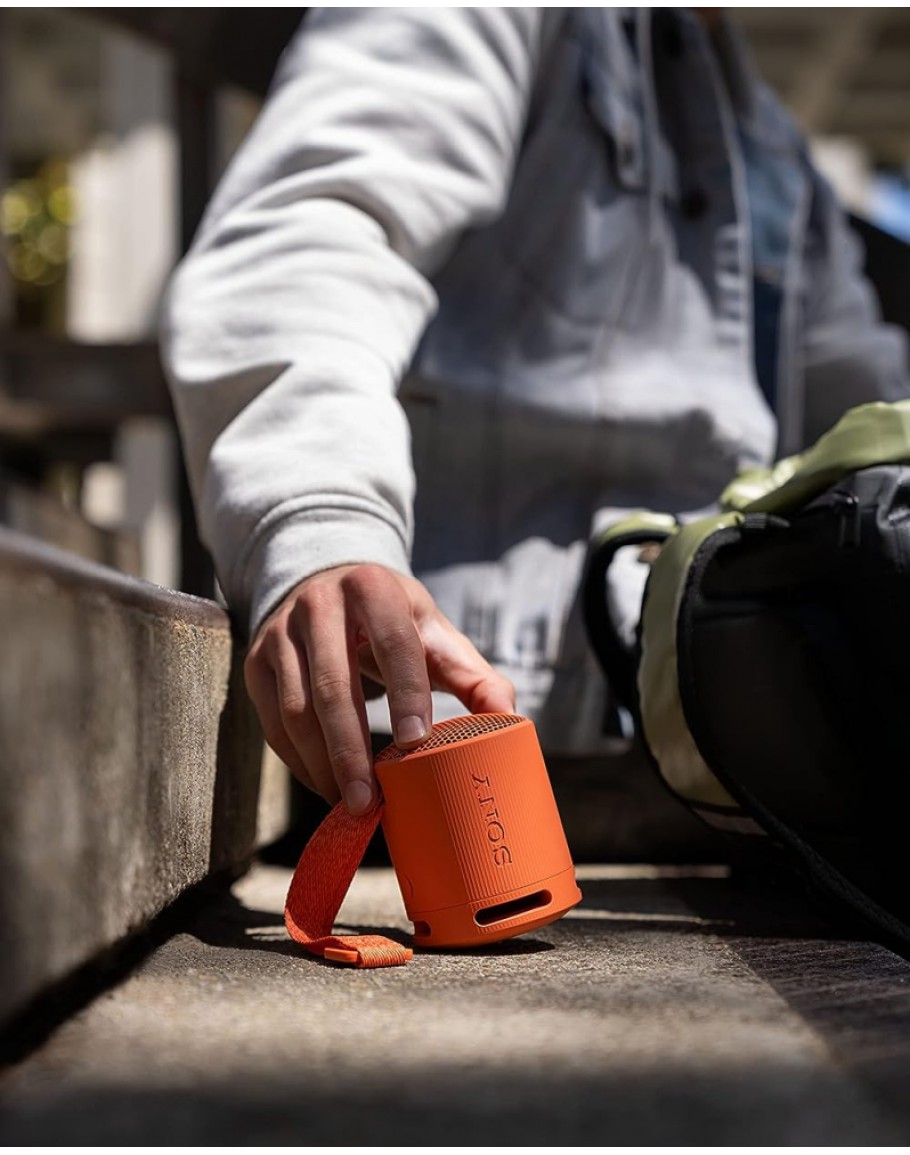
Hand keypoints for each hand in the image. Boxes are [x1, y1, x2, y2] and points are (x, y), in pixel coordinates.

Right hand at [243, 564, 515, 814]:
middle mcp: (319, 603)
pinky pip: (272, 723)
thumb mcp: (435, 633)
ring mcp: (281, 633)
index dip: (405, 695)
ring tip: (350, 803)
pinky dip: (298, 762)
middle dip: (352, 751)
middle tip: (371, 801)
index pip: (392, 644)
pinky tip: (324, 785)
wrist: (326, 582)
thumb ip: (475, 676)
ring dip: (322, 764)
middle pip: (333, 686)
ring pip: (296, 709)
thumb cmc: (393, 620)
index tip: (415, 746)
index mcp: (374, 588)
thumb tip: (510, 723)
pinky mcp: (257, 661)